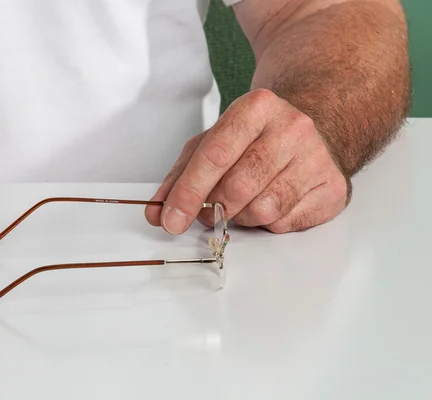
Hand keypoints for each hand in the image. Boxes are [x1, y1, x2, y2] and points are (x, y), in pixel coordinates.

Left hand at [145, 89, 349, 233]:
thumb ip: (182, 175)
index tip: (171, 219)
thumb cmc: (256, 138)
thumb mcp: (214, 141)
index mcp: (257, 107)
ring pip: (262, 210)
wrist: (316, 126)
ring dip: (240, 217)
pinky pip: (285, 222)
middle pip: (237, 186)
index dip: (188, 192)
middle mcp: (292, 128)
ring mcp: (317, 158)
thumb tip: (157, 213)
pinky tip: (269, 202)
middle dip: (213, 208)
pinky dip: (266, 222)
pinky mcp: (332, 188)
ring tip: (241, 203)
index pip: (215, 155)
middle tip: (207, 211)